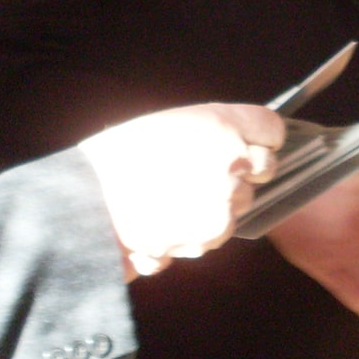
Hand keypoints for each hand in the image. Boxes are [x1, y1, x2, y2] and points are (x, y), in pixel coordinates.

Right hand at [80, 103, 283, 270]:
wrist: (86, 200)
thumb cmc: (121, 155)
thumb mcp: (171, 122)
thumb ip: (216, 129)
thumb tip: (249, 143)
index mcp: (222, 125)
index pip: (272, 128)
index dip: (261, 136)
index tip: (252, 141)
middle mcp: (232, 164)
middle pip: (265, 168)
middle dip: (241, 171)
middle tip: (203, 170)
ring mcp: (225, 204)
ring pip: (241, 204)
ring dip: (219, 203)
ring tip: (176, 195)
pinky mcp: (211, 236)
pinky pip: (219, 231)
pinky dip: (199, 229)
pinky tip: (169, 217)